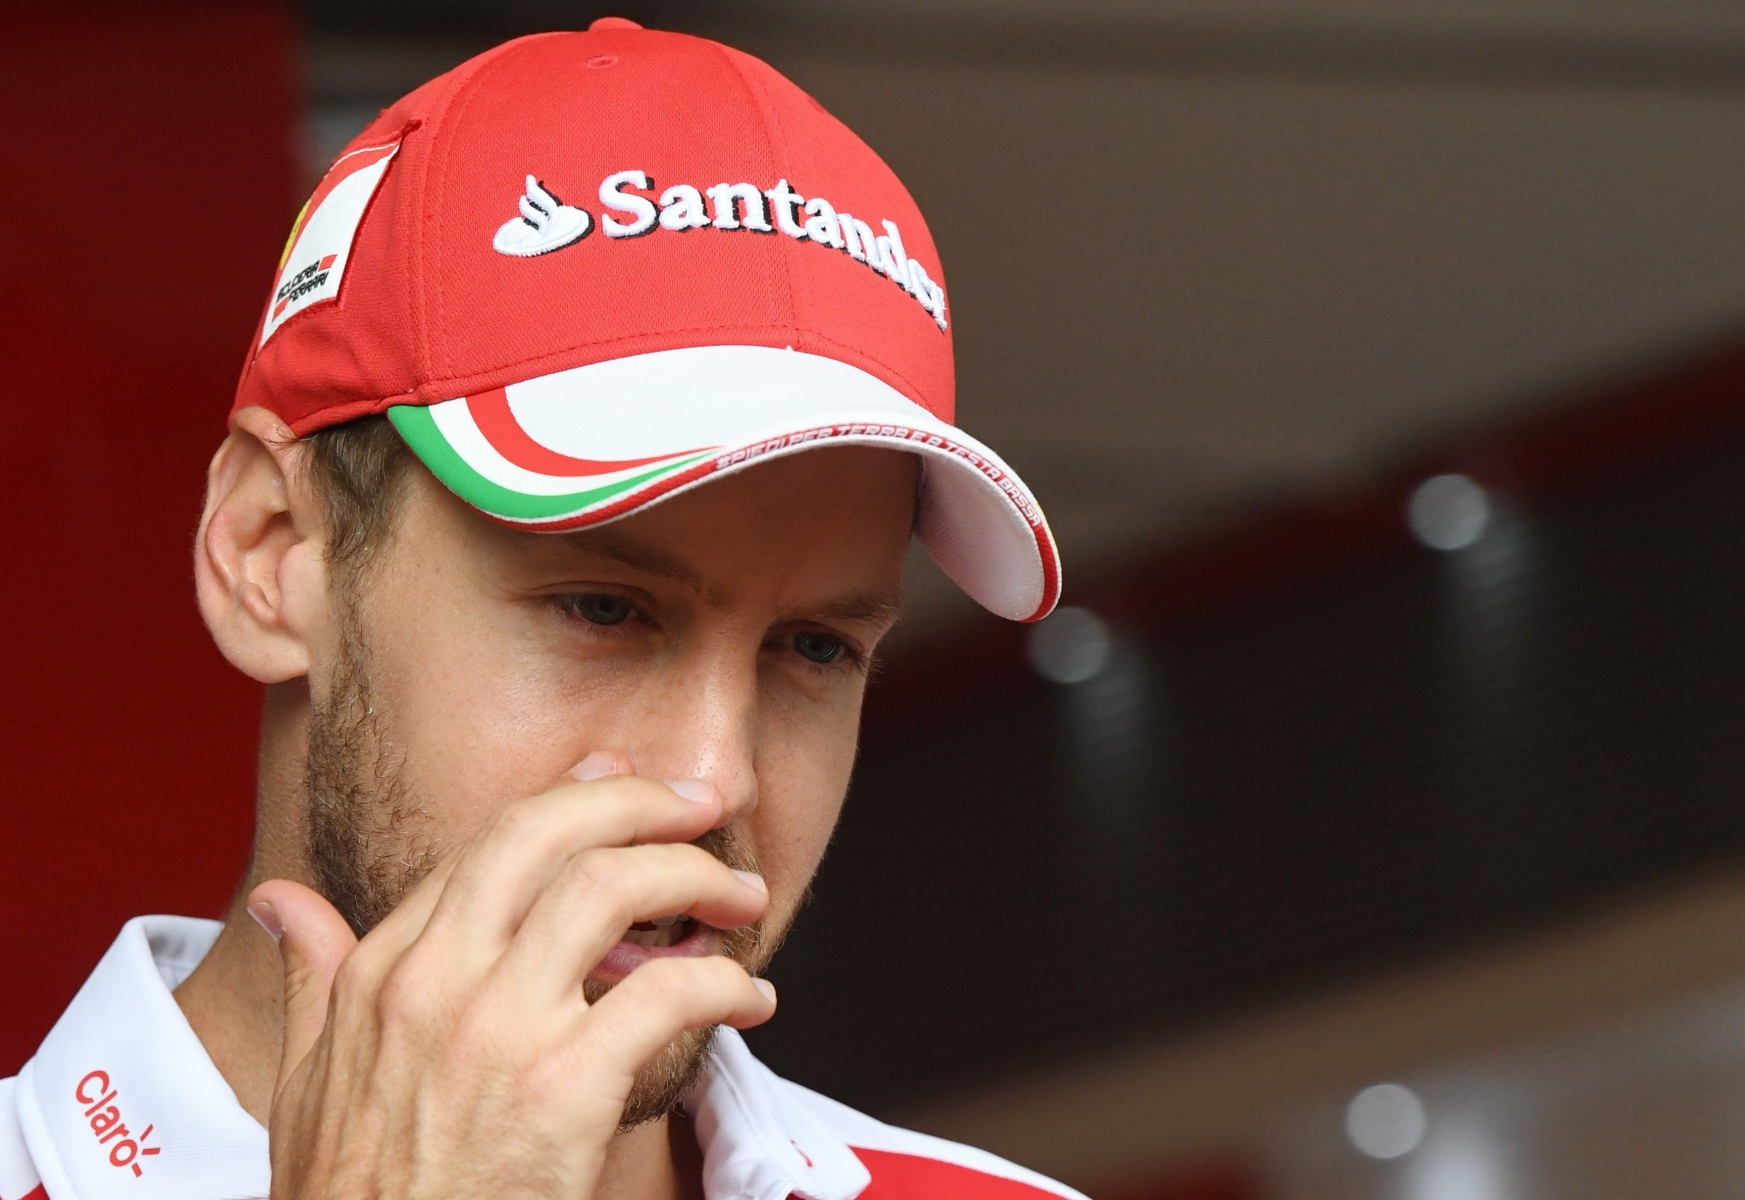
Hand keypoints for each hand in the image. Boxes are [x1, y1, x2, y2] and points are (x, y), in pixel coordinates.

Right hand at [248, 752, 775, 1198]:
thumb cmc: (350, 1197)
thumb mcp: (306, 1083)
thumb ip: (313, 979)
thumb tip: (282, 901)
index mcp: (382, 970)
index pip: (491, 842)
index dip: (573, 801)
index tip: (626, 784)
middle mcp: (435, 980)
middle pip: (547, 831)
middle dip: (639, 800)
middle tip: (703, 805)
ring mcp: (498, 1031)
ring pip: (610, 888)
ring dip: (695, 874)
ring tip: (743, 897)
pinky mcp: (562, 1090)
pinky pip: (665, 994)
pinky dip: (724, 985)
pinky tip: (749, 1001)